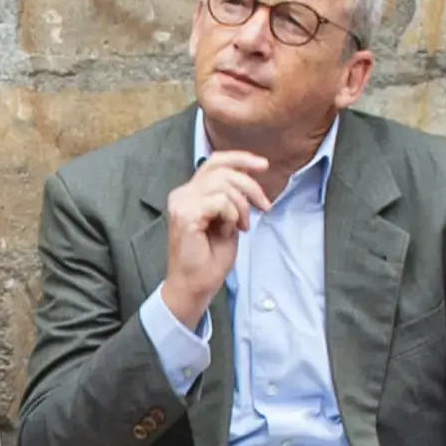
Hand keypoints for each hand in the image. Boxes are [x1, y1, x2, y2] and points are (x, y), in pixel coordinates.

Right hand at [159, 145, 279, 325]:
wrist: (195, 286)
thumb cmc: (209, 259)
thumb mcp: (228, 220)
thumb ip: (232, 198)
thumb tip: (248, 176)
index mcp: (190, 193)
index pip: (214, 162)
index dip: (240, 158)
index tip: (263, 165)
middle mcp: (182, 194)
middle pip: (222, 169)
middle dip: (250, 185)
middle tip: (264, 206)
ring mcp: (181, 203)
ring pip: (223, 184)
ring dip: (242, 205)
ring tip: (242, 226)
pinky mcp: (185, 215)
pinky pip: (219, 201)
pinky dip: (232, 214)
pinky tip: (231, 230)